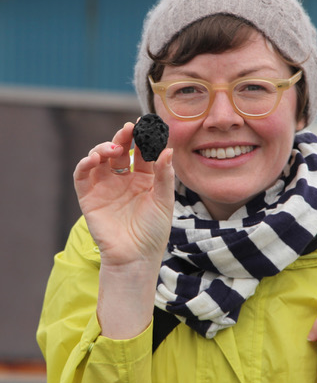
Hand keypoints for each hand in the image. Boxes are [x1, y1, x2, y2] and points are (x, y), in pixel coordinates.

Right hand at [73, 122, 174, 269]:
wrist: (136, 257)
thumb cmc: (153, 232)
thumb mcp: (163, 201)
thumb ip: (164, 175)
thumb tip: (168, 149)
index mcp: (144, 179)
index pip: (142, 153)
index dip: (143, 139)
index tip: (146, 125)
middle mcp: (124, 180)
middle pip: (120, 151)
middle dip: (123, 138)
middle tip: (129, 129)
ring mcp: (105, 187)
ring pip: (100, 158)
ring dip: (104, 148)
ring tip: (113, 149)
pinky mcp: (89, 197)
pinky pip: (82, 175)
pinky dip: (85, 164)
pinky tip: (94, 158)